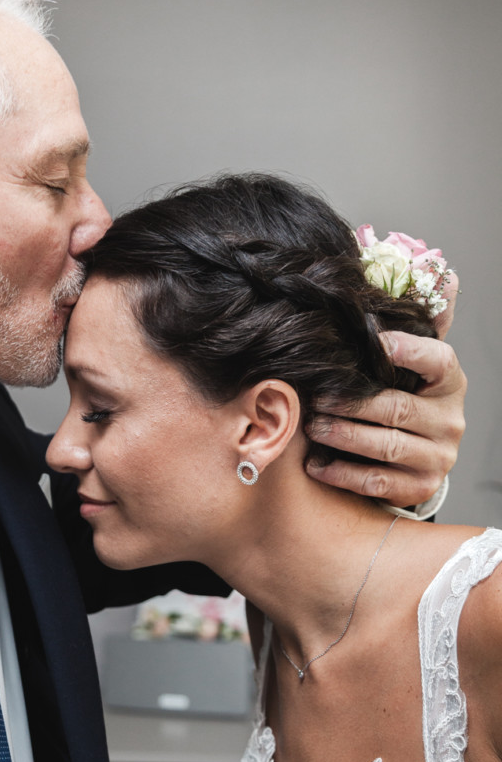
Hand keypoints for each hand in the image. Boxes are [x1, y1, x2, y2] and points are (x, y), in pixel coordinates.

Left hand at [306, 318, 465, 506]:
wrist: (418, 457)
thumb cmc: (406, 397)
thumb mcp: (415, 362)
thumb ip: (422, 323)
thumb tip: (447, 275)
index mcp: (449, 383)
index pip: (439, 360)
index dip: (408, 350)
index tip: (373, 340)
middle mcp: (450, 420)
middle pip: (399, 408)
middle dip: (354, 403)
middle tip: (317, 396)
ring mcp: (438, 457)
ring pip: (387, 446)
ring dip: (344, 436)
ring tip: (312, 426)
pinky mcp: (420, 487)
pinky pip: (378, 482)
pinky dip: (344, 474)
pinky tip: (317, 464)